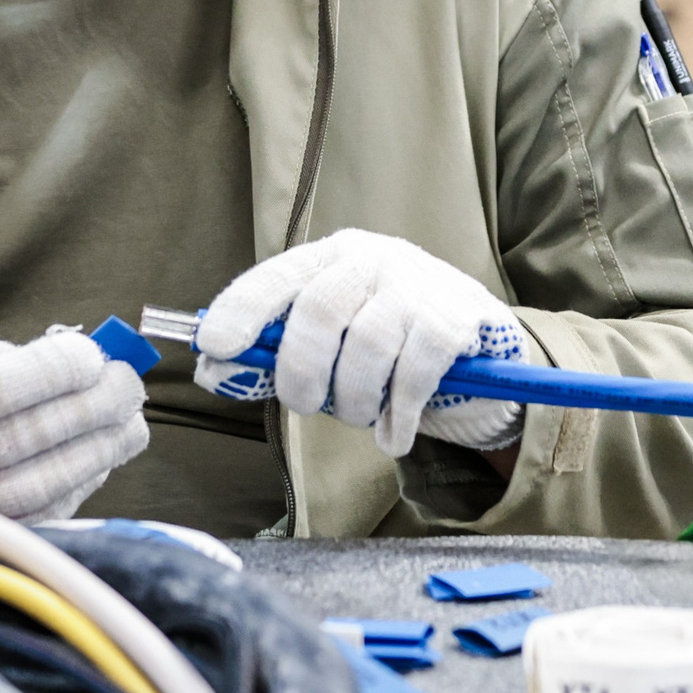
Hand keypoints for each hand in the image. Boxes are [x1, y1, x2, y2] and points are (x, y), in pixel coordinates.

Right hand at [0, 327, 148, 521]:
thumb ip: (16, 358)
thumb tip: (95, 363)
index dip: (54, 370)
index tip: (92, 353)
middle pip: (28, 436)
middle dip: (95, 405)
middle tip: (129, 381)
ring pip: (44, 483)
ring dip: (103, 448)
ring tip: (130, 419)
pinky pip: (48, 512)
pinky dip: (87, 481)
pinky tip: (104, 452)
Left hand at [194, 229, 527, 458]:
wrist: (479, 342)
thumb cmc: (387, 341)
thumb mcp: (332, 340)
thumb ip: (277, 354)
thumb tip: (213, 372)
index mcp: (331, 258)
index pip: (278, 276)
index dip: (242, 309)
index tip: (214, 345)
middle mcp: (373, 260)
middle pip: (320, 310)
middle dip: (302, 373)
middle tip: (306, 405)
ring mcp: (418, 285)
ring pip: (367, 346)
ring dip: (354, 400)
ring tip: (359, 418)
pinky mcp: (454, 320)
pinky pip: (414, 373)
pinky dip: (397, 415)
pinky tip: (393, 433)